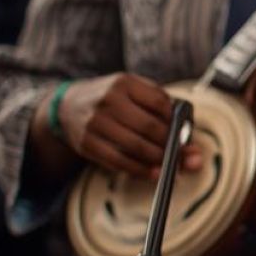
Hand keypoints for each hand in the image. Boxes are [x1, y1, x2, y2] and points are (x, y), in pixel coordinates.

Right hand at [54, 72, 201, 179]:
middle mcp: (108, 100)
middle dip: (171, 144)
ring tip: (172, 165)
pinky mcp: (86, 143)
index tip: (184, 132)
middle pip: (150, 127)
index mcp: (124, 82)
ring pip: (136, 147)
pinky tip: (154, 173)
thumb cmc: (112, 99)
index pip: (160, 102)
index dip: (175, 120)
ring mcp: (95, 123)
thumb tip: (188, 136)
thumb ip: (160, 106)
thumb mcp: (132, 90)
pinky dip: (140, 170)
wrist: (67, 105)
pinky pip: (118, 161)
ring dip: (159, 160)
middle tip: (184, 155)